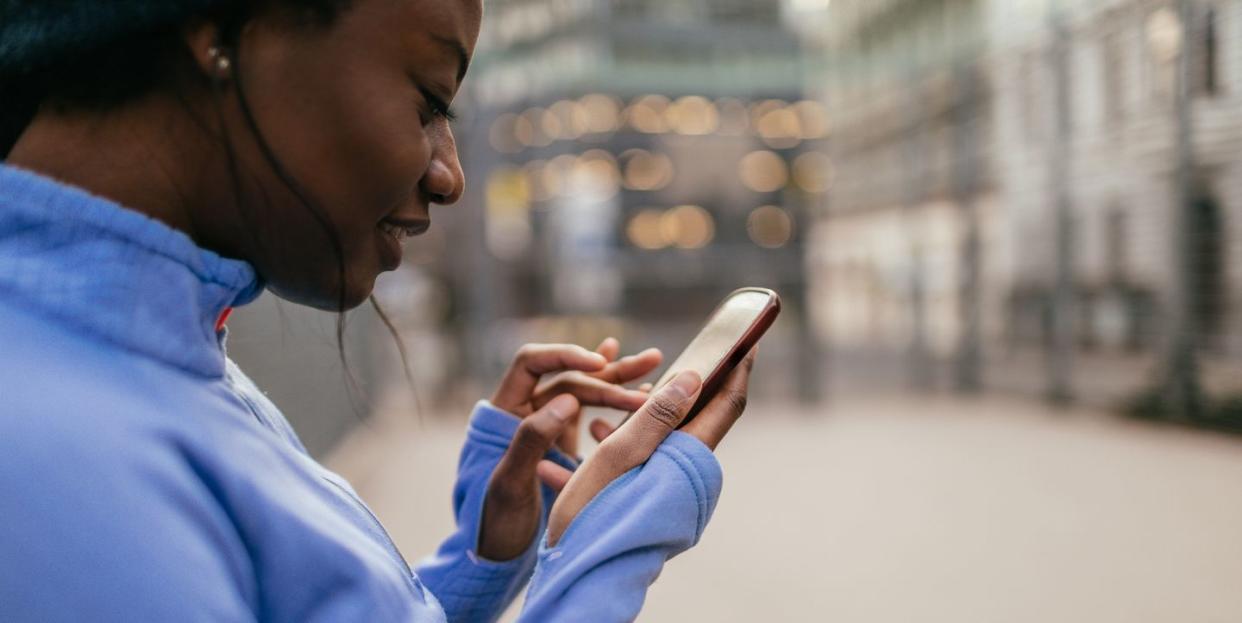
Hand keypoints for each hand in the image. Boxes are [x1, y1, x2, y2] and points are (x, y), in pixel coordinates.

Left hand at [477, 339, 662, 560]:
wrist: (494, 554)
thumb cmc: (494, 520)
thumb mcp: (511, 482)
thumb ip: (532, 439)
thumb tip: (568, 399)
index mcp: (505, 410)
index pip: (533, 361)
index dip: (565, 355)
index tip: (599, 364)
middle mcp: (527, 411)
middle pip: (570, 375)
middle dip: (610, 370)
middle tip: (651, 361)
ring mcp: (547, 427)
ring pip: (586, 392)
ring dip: (619, 379)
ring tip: (655, 361)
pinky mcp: (564, 445)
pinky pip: (593, 416)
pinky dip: (617, 404)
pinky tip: (642, 391)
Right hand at [539, 348, 756, 546]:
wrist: (580, 570)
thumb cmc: (595, 513)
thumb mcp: (620, 455)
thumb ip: (657, 415)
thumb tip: (696, 377)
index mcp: (690, 459)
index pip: (727, 404)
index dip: (738, 368)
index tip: (748, 339)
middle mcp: (690, 473)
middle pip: (700, 416)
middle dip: (687, 384)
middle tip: (679, 354)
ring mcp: (674, 487)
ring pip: (667, 435)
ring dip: (645, 412)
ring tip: (616, 397)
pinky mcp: (655, 497)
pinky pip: (648, 455)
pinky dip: (628, 438)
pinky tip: (596, 432)